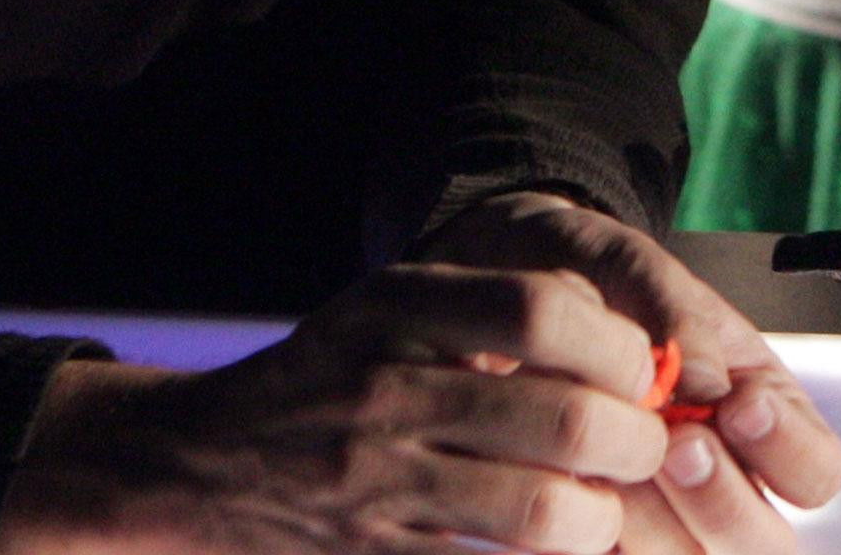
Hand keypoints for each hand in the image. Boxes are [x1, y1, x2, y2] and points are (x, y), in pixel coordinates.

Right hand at [0, 261, 668, 553]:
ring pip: (538, 511)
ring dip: (598, 517)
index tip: (643, 371)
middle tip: (641, 448)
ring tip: (600, 509)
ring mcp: (375, 481)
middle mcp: (387, 389)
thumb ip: (498, 310)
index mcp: (398, 309)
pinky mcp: (369, 554)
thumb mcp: (392, 310)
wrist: (198, 462)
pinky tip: (557, 549)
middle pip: (565, 418)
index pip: (544, 312)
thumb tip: (636, 348)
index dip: (620, 345)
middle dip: (635, 441)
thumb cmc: (332, 375)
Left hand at [414, 192, 840, 549]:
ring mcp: (660, 516)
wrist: (495, 281)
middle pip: (763, 542)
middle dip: (724, 500)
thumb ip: (677, 315)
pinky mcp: (594, 532)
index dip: (787, 451)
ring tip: (605, 464)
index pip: (814, 472)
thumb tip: (709, 383)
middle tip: (676, 445)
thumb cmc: (583, 276)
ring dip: (655, 525)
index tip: (740, 405)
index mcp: (758, 410)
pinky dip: (588, 536)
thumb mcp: (634, 269)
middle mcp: (719, 476)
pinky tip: (562, 488)